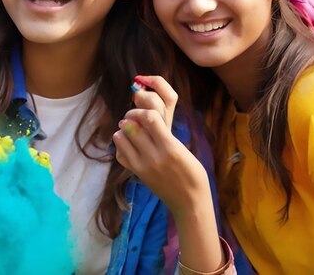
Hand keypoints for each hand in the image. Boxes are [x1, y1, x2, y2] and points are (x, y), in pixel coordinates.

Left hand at [112, 76, 207, 212]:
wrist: (189, 202)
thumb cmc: (193, 173)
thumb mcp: (183, 150)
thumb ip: (165, 134)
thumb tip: (147, 117)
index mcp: (171, 147)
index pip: (150, 118)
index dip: (144, 111)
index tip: (144, 112)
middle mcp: (154, 156)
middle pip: (131, 126)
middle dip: (130, 117)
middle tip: (133, 117)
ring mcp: (142, 166)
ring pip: (121, 138)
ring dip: (123, 130)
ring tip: (130, 131)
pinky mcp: (136, 173)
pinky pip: (119, 154)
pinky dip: (121, 146)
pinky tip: (130, 145)